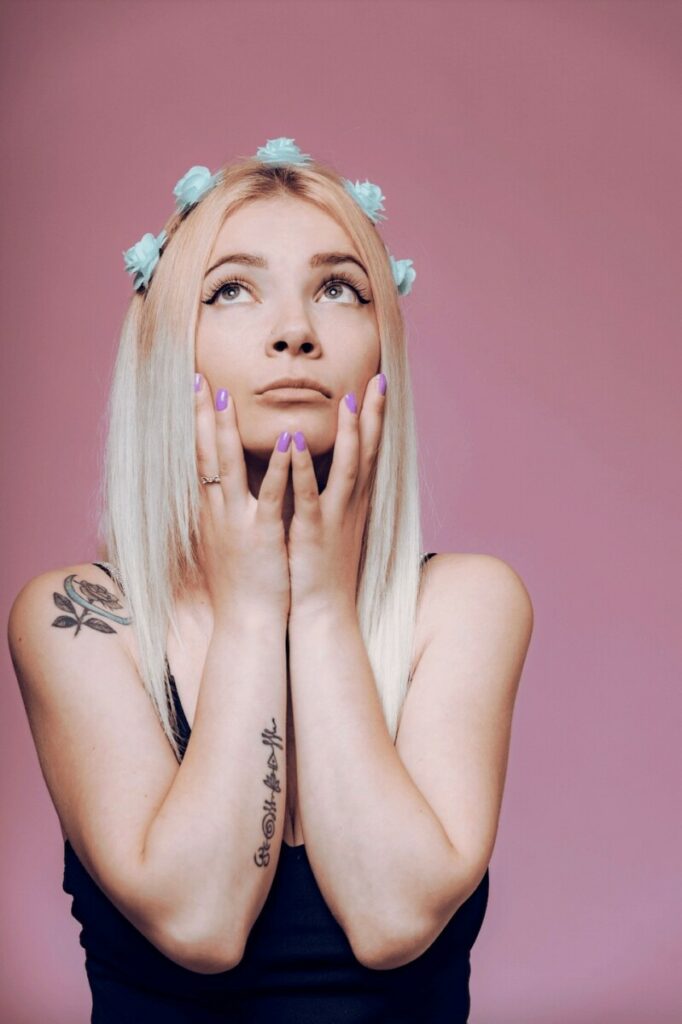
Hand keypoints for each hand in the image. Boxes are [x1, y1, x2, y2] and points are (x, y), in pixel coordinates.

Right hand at [194, 375, 291, 619]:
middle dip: (201, 415)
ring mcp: (238, 521)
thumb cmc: (240, 582)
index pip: (198, 458)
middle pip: (205, 454)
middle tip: (198, 379)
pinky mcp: (263, 534)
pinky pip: (270, 494)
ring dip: (227, 430)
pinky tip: (284, 439)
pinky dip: (277, 466)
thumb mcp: (226, 541)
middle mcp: (218, 511)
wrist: (246, 623)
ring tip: (228, 395)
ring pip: (229, 467)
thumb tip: (220, 489)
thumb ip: (223, 511)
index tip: (193, 392)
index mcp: (211, 511)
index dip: (195, 424)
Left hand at [287, 373, 386, 613]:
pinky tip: (298, 442)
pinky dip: (303, 467)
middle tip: (379, 379)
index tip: (378, 383)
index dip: (374, 417)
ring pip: (347, 468)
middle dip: (373, 414)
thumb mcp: (331, 523)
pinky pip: (309, 495)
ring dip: (349, 434)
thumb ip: (332, 494)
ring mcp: (333, 517)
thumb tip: (328, 468)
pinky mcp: (312, 532)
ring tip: (348, 400)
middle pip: (368, 451)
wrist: (323, 612)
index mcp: (352, 500)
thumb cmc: (322, 568)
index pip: (369, 450)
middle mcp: (350, 504)